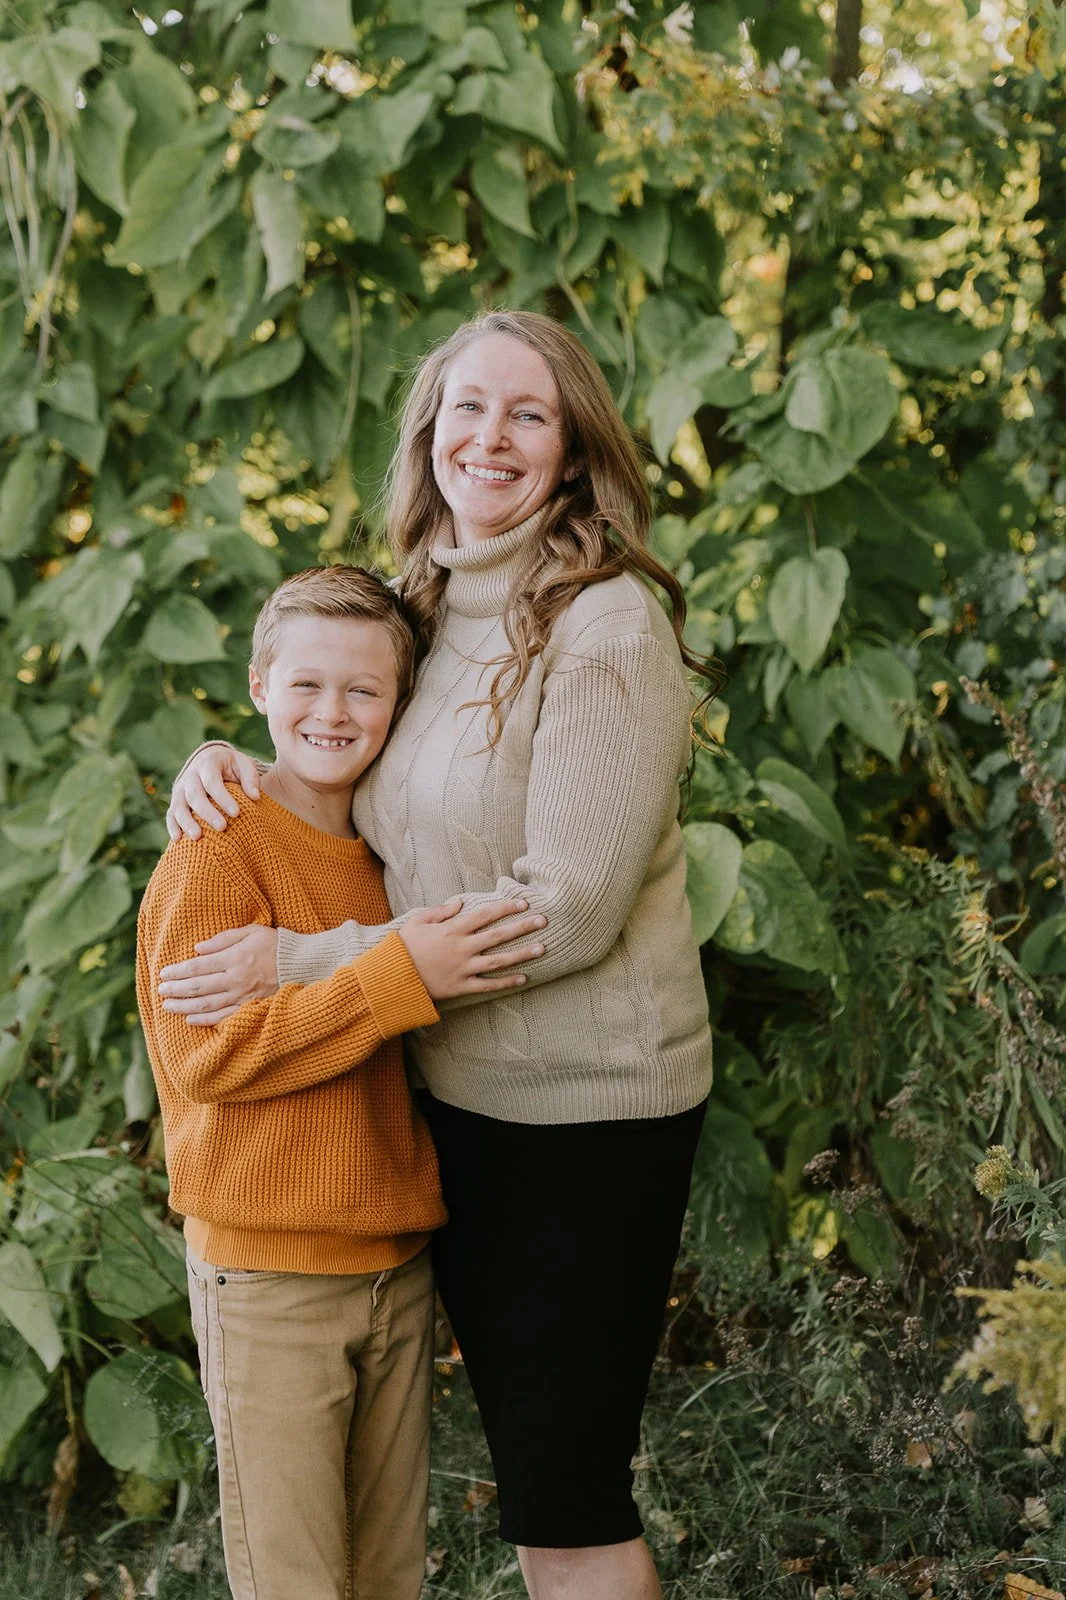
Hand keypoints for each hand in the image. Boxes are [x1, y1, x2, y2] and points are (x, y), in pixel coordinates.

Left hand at [159, 924, 279, 1024]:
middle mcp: (235, 979)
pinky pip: (223, 1017)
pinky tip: (190, 1019)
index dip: (177, 971)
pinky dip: (205, 1020)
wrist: (304, 964)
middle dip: (175, 989)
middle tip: (160, 990)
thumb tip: (198, 948)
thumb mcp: (251, 931)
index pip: (197, 966)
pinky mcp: (250, 1008)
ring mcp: (243, 996)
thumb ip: (224, 939)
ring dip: (184, 1006)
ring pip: (206, 1004)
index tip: (163, 973)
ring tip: (168, 1005)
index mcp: (234, 958)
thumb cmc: (277, 944)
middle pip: (197, 987)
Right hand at [166, 743, 261, 841]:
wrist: (208, 759)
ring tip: (197, 837)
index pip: (212, 781)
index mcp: (207, 764)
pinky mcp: (176, 801)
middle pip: (195, 795)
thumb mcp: (243, 764)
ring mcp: (180, 789)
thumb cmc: (230, 765)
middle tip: (222, 827)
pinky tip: (178, 840)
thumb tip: (255, 797)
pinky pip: (171, 814)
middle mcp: (190, 776)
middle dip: (207, 812)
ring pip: (179, 805)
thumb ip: (250, 778)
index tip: (236, 813)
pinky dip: (172, 826)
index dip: (223, 798)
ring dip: (187, 822)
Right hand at [400, 899, 546, 999]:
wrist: (393, 978)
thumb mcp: (417, 921)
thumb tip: (459, 903)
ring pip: (499, 960)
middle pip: (498, 935)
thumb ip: (440, 911)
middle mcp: (462, 948)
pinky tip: (524, 978)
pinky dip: (507, 982)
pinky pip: (488, 985)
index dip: (506, 908)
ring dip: (522, 954)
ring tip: (542, 948)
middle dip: (523, 927)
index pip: (485, 915)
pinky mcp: (462, 987)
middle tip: (544, 921)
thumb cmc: (404, 947)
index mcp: (452, 929)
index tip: (523, 903)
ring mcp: (464, 968)